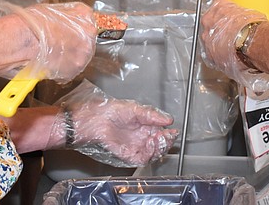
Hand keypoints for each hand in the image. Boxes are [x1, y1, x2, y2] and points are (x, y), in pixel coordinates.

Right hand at [0, 0, 96, 83]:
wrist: (23, 40)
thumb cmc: (32, 22)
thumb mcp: (52, 9)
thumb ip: (66, 15)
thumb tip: (65, 21)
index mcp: (84, 14)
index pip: (86, 19)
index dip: (75, 26)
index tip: (67, 30)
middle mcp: (89, 32)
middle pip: (85, 38)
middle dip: (74, 42)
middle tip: (58, 43)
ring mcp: (84, 52)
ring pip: (80, 55)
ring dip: (69, 55)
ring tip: (53, 53)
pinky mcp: (75, 68)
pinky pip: (72, 68)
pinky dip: (63, 68)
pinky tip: (51, 62)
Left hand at [54, 80, 177, 166]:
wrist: (95, 120)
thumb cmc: (109, 111)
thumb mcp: (135, 109)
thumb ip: (152, 115)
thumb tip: (168, 119)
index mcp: (143, 125)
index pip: (161, 132)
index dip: (168, 133)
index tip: (173, 130)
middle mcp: (140, 137)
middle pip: (159, 145)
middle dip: (166, 141)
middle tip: (167, 136)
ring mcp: (135, 146)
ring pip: (153, 153)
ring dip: (160, 148)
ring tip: (159, 139)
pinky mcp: (128, 154)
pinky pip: (143, 159)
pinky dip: (150, 154)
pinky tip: (150, 144)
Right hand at [199, 0, 268, 96]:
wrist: (249, 41)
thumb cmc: (242, 54)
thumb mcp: (232, 67)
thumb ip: (226, 63)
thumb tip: (232, 63)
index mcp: (208, 51)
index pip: (209, 47)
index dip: (219, 44)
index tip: (227, 43)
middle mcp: (205, 35)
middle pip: (210, 31)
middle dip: (219, 31)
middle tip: (232, 32)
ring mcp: (210, 20)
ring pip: (214, 18)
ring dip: (223, 19)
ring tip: (236, 21)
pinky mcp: (218, 7)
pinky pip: (219, 5)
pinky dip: (227, 7)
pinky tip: (236, 11)